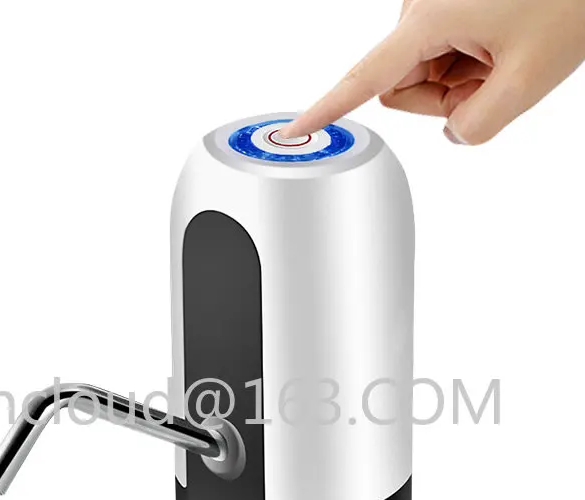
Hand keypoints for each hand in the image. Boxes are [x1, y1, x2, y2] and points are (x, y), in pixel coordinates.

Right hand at [281, 0, 584, 143]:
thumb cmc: (569, 1)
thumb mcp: (528, 80)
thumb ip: (476, 128)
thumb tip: (452, 132)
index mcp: (430, 18)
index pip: (365, 77)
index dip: (328, 108)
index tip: (296, 128)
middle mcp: (422, 7)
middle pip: (402, 85)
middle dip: (442, 96)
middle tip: (491, 76)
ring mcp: (433, 5)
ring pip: (422, 75)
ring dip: (460, 79)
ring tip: (500, 54)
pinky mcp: (447, 6)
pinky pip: (438, 56)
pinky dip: (467, 62)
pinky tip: (498, 43)